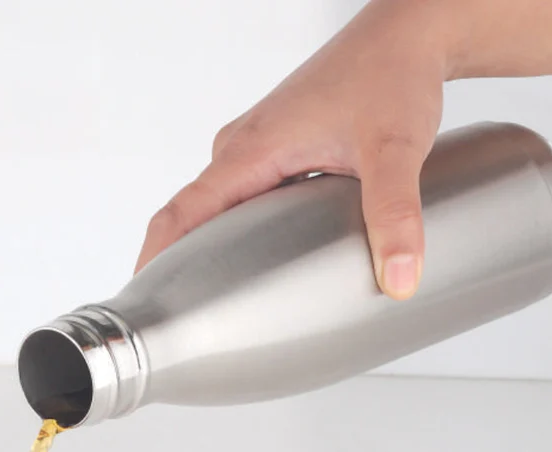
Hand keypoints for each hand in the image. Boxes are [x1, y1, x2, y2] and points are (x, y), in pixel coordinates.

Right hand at [134, 0, 449, 298]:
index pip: (181, 213)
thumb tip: (398, 277)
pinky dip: (240, 231)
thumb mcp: (395, 149)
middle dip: (182, 266)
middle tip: (189, 319)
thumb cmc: (392, 74)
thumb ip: (395, 216)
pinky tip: (261, 258)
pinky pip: (242, 199)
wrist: (407, 33)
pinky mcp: (276, 152)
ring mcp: (258, 150)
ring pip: (218, 209)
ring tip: (219, 299)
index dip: (156, 259)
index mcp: (251, 150)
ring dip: (213, 249)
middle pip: (192, 217)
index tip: (145, 300)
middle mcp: (243, 149)